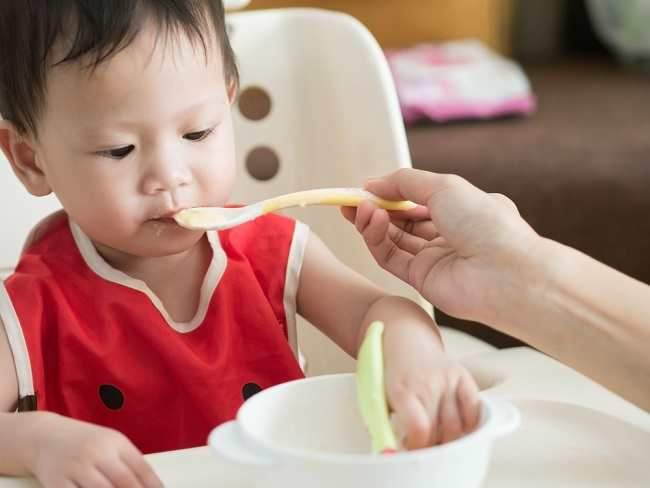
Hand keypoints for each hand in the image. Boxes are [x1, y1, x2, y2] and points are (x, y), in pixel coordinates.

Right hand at [29, 412, 161, 487]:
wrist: (45, 437)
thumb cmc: (85, 443)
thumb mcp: (109, 443)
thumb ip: (127, 462)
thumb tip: (149, 485)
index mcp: (114, 442)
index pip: (140, 467)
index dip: (153, 484)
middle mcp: (96, 453)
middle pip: (124, 481)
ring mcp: (76, 468)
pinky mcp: (57, 483)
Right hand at [342, 169, 540, 325]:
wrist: (505, 273)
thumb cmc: (486, 223)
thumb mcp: (443, 186)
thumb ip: (404, 182)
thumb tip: (372, 183)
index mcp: (461, 209)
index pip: (417, 199)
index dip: (390, 193)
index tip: (364, 187)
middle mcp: (448, 234)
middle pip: (401, 220)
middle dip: (375, 208)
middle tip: (350, 200)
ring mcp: (435, 258)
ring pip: (393, 239)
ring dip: (373, 222)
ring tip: (359, 208)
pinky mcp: (422, 280)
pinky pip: (391, 258)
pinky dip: (376, 240)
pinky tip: (371, 221)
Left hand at [383, 333, 479, 448]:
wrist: (406, 338)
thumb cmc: (392, 371)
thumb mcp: (378, 393)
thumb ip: (383, 421)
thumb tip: (390, 451)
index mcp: (401, 389)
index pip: (419, 428)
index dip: (418, 447)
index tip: (411, 451)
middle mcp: (427, 382)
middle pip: (438, 432)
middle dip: (430, 446)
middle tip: (422, 446)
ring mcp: (448, 379)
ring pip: (458, 426)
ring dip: (449, 440)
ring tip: (436, 436)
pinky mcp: (463, 376)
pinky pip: (474, 411)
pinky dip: (469, 425)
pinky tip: (456, 426)